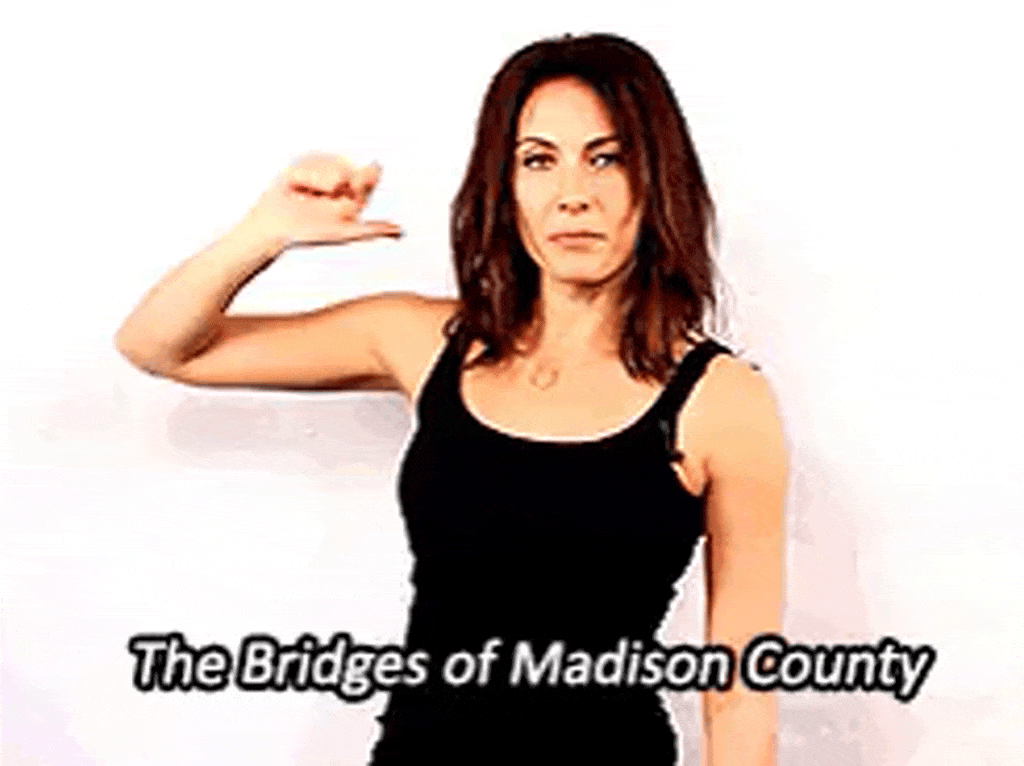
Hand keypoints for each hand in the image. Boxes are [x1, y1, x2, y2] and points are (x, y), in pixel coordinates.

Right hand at [241, 152, 402, 247]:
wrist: (278, 224)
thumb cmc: (312, 231)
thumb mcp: (345, 231)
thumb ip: (372, 229)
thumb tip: (400, 230)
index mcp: (357, 192)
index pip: (369, 176)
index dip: (362, 180)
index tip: (350, 190)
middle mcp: (343, 176)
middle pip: (350, 168)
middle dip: (336, 184)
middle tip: (326, 197)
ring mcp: (324, 166)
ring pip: (331, 165)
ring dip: (318, 184)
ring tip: (308, 197)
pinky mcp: (306, 160)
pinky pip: (311, 162)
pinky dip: (304, 178)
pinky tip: (296, 188)